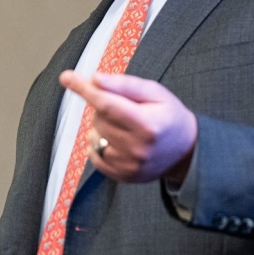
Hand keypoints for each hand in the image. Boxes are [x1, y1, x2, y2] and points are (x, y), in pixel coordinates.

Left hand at [60, 70, 197, 184]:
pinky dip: (99, 142)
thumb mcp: (154, 92)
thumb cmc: (169, 115)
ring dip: (101, 125)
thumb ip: (125, 85)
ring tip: (124, 125)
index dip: (84, 89)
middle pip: (99, 118)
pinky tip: (118, 139)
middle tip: (125, 107)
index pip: (107, 104)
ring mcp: (129, 166)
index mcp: (147, 124)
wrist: (187, 151)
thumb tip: (96, 79)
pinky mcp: (122, 177)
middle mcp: (137, 149)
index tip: (66, 77)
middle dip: (103, 106)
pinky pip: (94, 154)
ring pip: (94, 135)